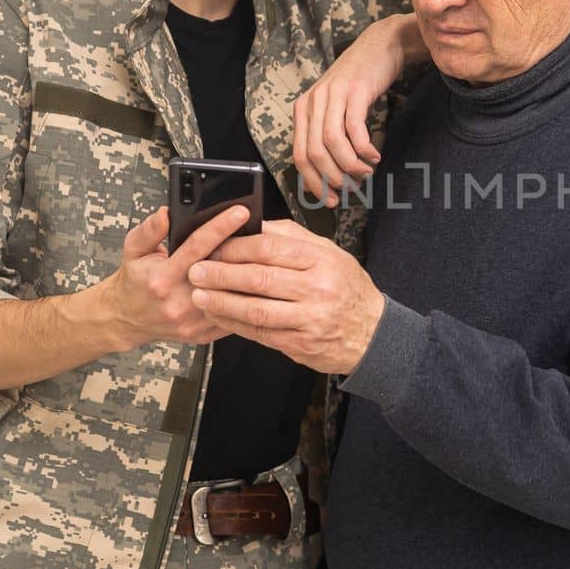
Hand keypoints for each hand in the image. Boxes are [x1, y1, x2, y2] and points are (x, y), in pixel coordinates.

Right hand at [98, 205, 247, 350]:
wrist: (127, 318)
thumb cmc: (134, 281)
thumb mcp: (133, 249)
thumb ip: (150, 230)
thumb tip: (166, 213)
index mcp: (162, 278)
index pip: (197, 247)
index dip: (221, 227)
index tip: (240, 212)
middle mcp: (178, 302)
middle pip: (221, 273)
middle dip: (243, 251)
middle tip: (260, 234)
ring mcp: (192, 321)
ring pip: (231, 297)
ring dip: (247, 277)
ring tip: (259, 258)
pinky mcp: (202, 334)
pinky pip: (232, 317)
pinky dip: (243, 300)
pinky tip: (249, 285)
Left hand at [187, 219, 386, 373]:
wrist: (373, 333)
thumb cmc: (347, 288)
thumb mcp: (330, 253)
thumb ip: (293, 238)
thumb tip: (254, 224)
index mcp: (321, 259)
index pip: (270, 247)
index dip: (236, 247)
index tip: (213, 246)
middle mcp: (317, 288)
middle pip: (259, 278)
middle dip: (221, 274)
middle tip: (196, 270)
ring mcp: (309, 319)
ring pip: (255, 309)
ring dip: (222, 302)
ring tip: (200, 295)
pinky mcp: (300, 344)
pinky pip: (260, 333)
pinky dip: (235, 324)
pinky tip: (219, 316)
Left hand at [294, 15, 420, 207]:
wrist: (381, 45)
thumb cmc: (359, 81)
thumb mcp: (334, 105)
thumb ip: (326, 132)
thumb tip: (330, 173)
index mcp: (303, 109)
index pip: (299, 156)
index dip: (314, 183)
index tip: (331, 199)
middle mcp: (313, 102)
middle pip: (314, 154)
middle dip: (333, 179)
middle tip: (352, 188)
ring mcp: (333, 95)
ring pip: (333, 145)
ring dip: (351, 167)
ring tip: (366, 173)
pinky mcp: (355, 91)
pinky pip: (355, 130)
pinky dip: (364, 150)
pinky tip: (374, 156)